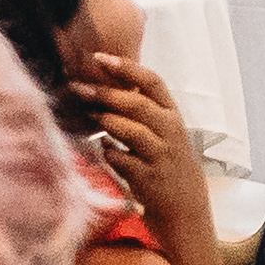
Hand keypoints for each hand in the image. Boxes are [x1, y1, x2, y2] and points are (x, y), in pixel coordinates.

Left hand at [72, 48, 202, 206]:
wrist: (185, 207)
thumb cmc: (167, 163)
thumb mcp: (164, 133)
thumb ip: (142, 111)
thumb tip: (105, 86)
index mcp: (172, 115)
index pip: (152, 82)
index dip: (126, 67)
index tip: (100, 58)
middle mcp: (170, 132)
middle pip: (136, 104)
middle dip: (105, 93)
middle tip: (78, 87)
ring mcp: (160, 155)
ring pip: (130, 130)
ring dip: (105, 121)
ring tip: (87, 114)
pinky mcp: (147, 178)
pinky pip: (120, 159)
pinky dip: (107, 152)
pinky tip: (103, 150)